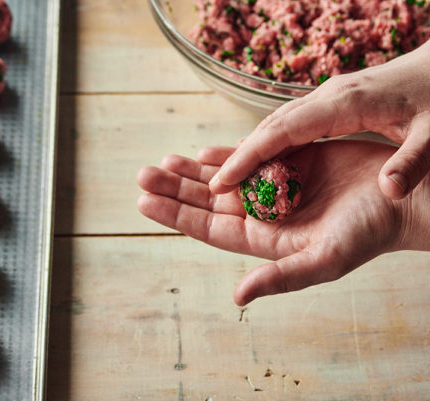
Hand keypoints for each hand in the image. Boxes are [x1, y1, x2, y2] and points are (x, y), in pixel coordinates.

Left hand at [137, 140, 428, 304]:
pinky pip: (250, 157)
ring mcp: (275, 186)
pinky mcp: (290, 161)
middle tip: (142, 173)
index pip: (208, 227)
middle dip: (175, 188)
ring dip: (192, 170)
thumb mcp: (321, 261)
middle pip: (208, 201)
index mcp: (264, 238)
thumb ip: (279, 277)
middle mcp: (264, 213)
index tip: (144, 202)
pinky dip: (225, 154)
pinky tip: (201, 151)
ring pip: (223, 178)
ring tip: (162, 161)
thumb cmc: (366, 235)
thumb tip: (238, 297)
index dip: (176, 215)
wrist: (401, 200)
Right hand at [210, 40, 429, 200]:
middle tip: (214, 184)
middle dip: (239, 154)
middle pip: (271, 126)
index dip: (249, 155)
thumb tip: (388, 190)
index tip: (222, 180)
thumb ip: (412, 162)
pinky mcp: (333, 103)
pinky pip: (291, 125)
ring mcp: (328, 98)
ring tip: (229, 177)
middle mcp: (328, 97)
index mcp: (344, 104)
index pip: (283, 131)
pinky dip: (271, 144)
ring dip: (252, 149)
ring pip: (277, 124)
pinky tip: (265, 162)